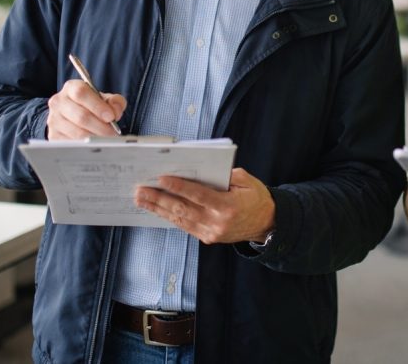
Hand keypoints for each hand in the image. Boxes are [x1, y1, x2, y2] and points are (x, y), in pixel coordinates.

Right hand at [46, 79, 125, 139]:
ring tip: (107, 140)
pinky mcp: (53, 135)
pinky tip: (95, 145)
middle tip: (112, 133)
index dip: (97, 106)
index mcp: (71, 88)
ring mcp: (54, 120)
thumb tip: (115, 111)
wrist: (71, 116)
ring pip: (77, 132)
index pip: (81, 94)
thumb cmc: (90, 105)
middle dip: (101, 127)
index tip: (111, 117)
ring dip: (95, 138)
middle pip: (81, 116)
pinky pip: (72, 144)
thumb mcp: (104, 99)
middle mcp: (59, 102)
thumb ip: (114, 101)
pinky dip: (86, 146)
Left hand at [134, 167, 274, 244]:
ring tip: (141, 200)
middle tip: (140, 190)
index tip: (160, 179)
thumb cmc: (256, 198)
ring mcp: (211, 233)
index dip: (178, 187)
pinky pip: (184, 226)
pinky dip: (169, 217)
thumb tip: (202, 170)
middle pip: (182, 209)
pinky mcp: (207, 238)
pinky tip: (157, 209)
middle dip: (159, 198)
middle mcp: (217, 222)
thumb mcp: (247, 180)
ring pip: (179, 219)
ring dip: (158, 209)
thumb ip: (226, 175)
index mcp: (228, 206)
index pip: (198, 195)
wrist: (266, 224)